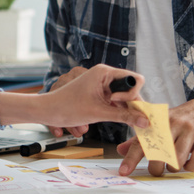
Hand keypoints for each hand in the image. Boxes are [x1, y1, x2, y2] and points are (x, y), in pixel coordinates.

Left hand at [32, 64, 147, 132]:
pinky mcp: (100, 92)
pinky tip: (118, 118)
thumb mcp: (99, 112)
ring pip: (125, 94)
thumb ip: (124, 116)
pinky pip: (117, 99)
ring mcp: (102, 83)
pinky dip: (119, 109)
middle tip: (128, 116)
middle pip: (131, 87)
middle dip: (132, 102)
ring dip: (126, 107)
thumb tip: (145, 121)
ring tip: (122, 119)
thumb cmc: (67, 107)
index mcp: (104, 72)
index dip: (133, 93)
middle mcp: (105, 74)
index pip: (134, 78)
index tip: (120, 103)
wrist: (48, 110)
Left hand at [116, 96, 193, 175]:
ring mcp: (190, 128)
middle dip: (156, 168)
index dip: (131, 158)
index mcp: (159, 120)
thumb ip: (142, 138)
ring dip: (175, 167)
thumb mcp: (162, 124)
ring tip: (177, 163)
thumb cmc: (184, 120)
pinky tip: (191, 162)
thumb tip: (120, 150)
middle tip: (158, 171)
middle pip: (158, 154)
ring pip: (177, 159)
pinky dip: (191, 167)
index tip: (123, 172)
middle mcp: (173, 123)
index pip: (141, 141)